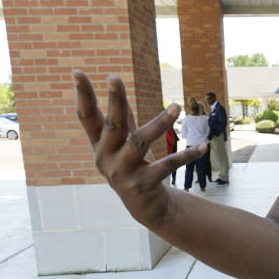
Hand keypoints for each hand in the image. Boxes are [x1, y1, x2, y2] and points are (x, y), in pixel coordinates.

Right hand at [74, 70, 203, 227]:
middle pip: (112, 124)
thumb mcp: (124, 143)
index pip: (86, 117)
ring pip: (140, 141)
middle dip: (113, 101)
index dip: (82, 94)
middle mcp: (105, 158)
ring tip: (177, 106)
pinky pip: (167, 165)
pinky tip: (202, 146)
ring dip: (160, 122)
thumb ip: (121, 119)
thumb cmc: (134, 167)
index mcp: (99, 145)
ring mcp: (122, 172)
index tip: (76, 70)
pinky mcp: (142, 185)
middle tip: (113, 78)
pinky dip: (186, 155)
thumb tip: (114, 87)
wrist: (145, 208)